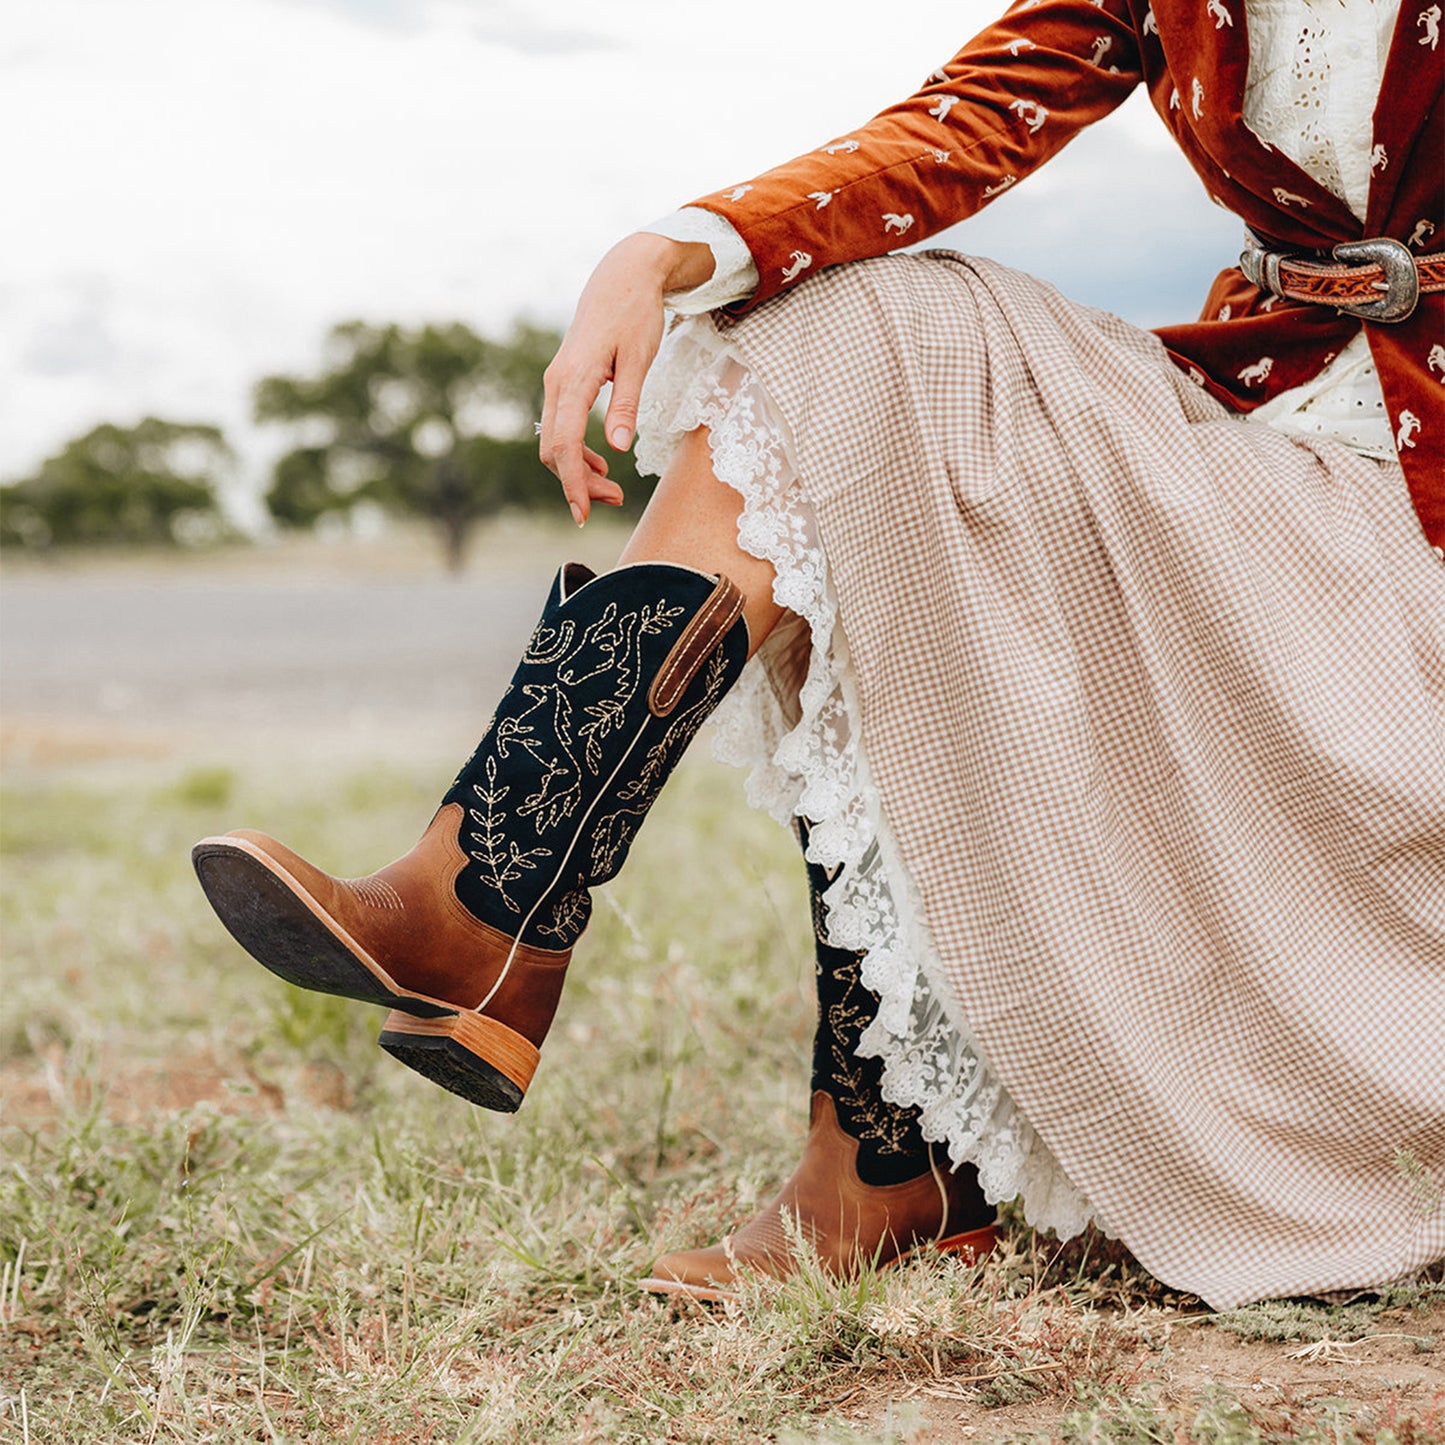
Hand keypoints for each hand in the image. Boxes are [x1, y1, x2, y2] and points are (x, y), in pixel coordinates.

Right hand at [540, 232, 713, 524]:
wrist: (622, 277)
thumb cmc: (635, 314)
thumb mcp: (638, 359)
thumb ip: (626, 404)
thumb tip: (617, 448)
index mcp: (573, 380)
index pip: (564, 445)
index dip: (572, 484)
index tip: (583, 515)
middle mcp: (556, 384)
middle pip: (555, 450)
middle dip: (579, 483)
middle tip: (616, 502)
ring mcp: (557, 383)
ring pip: (556, 442)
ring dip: (579, 471)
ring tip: (614, 492)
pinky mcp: (564, 383)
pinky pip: (561, 427)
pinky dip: (578, 452)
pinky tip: (602, 463)